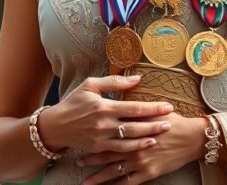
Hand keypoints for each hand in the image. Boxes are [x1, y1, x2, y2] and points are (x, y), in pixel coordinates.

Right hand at [38, 75, 174, 154]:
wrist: (55, 126)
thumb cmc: (73, 102)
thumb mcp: (90, 85)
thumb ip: (114, 81)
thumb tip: (137, 78)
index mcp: (103, 106)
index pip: (134, 108)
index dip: (153, 108)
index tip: (168, 106)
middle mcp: (104, 124)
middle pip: (136, 125)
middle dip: (155, 123)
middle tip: (171, 121)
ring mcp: (102, 138)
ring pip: (131, 140)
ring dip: (149, 136)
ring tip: (163, 132)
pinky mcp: (99, 148)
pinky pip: (121, 149)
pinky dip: (135, 147)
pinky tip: (146, 143)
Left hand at [77, 113, 208, 183]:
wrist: (192, 137)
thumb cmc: (174, 121)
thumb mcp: (153, 109)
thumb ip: (136, 108)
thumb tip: (122, 100)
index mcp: (133, 127)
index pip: (109, 131)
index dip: (95, 135)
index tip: (82, 137)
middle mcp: (133, 145)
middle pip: (107, 152)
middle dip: (92, 158)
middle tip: (78, 161)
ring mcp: (140, 160)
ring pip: (114, 171)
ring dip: (99, 176)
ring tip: (85, 181)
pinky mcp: (148, 173)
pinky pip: (128, 182)